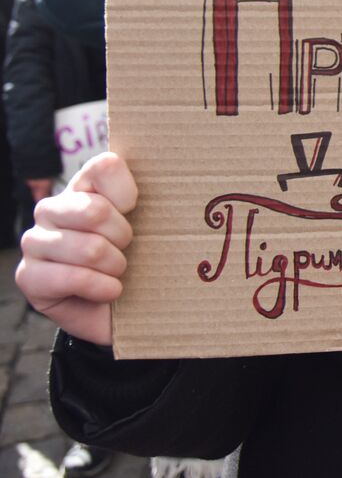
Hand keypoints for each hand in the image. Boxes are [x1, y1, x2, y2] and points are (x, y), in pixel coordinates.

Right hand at [15, 153, 137, 344]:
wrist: (118, 310)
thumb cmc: (136, 258)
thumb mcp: (148, 224)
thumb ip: (153, 194)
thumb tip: (177, 169)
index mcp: (81, 186)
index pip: (105, 166)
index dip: (128, 193)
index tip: (135, 211)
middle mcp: (51, 208)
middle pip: (94, 211)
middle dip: (123, 237)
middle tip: (127, 249)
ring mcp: (34, 241)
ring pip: (88, 248)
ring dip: (115, 266)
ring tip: (117, 271)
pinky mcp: (28, 276)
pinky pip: (74, 278)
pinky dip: (103, 288)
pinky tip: (110, 291)